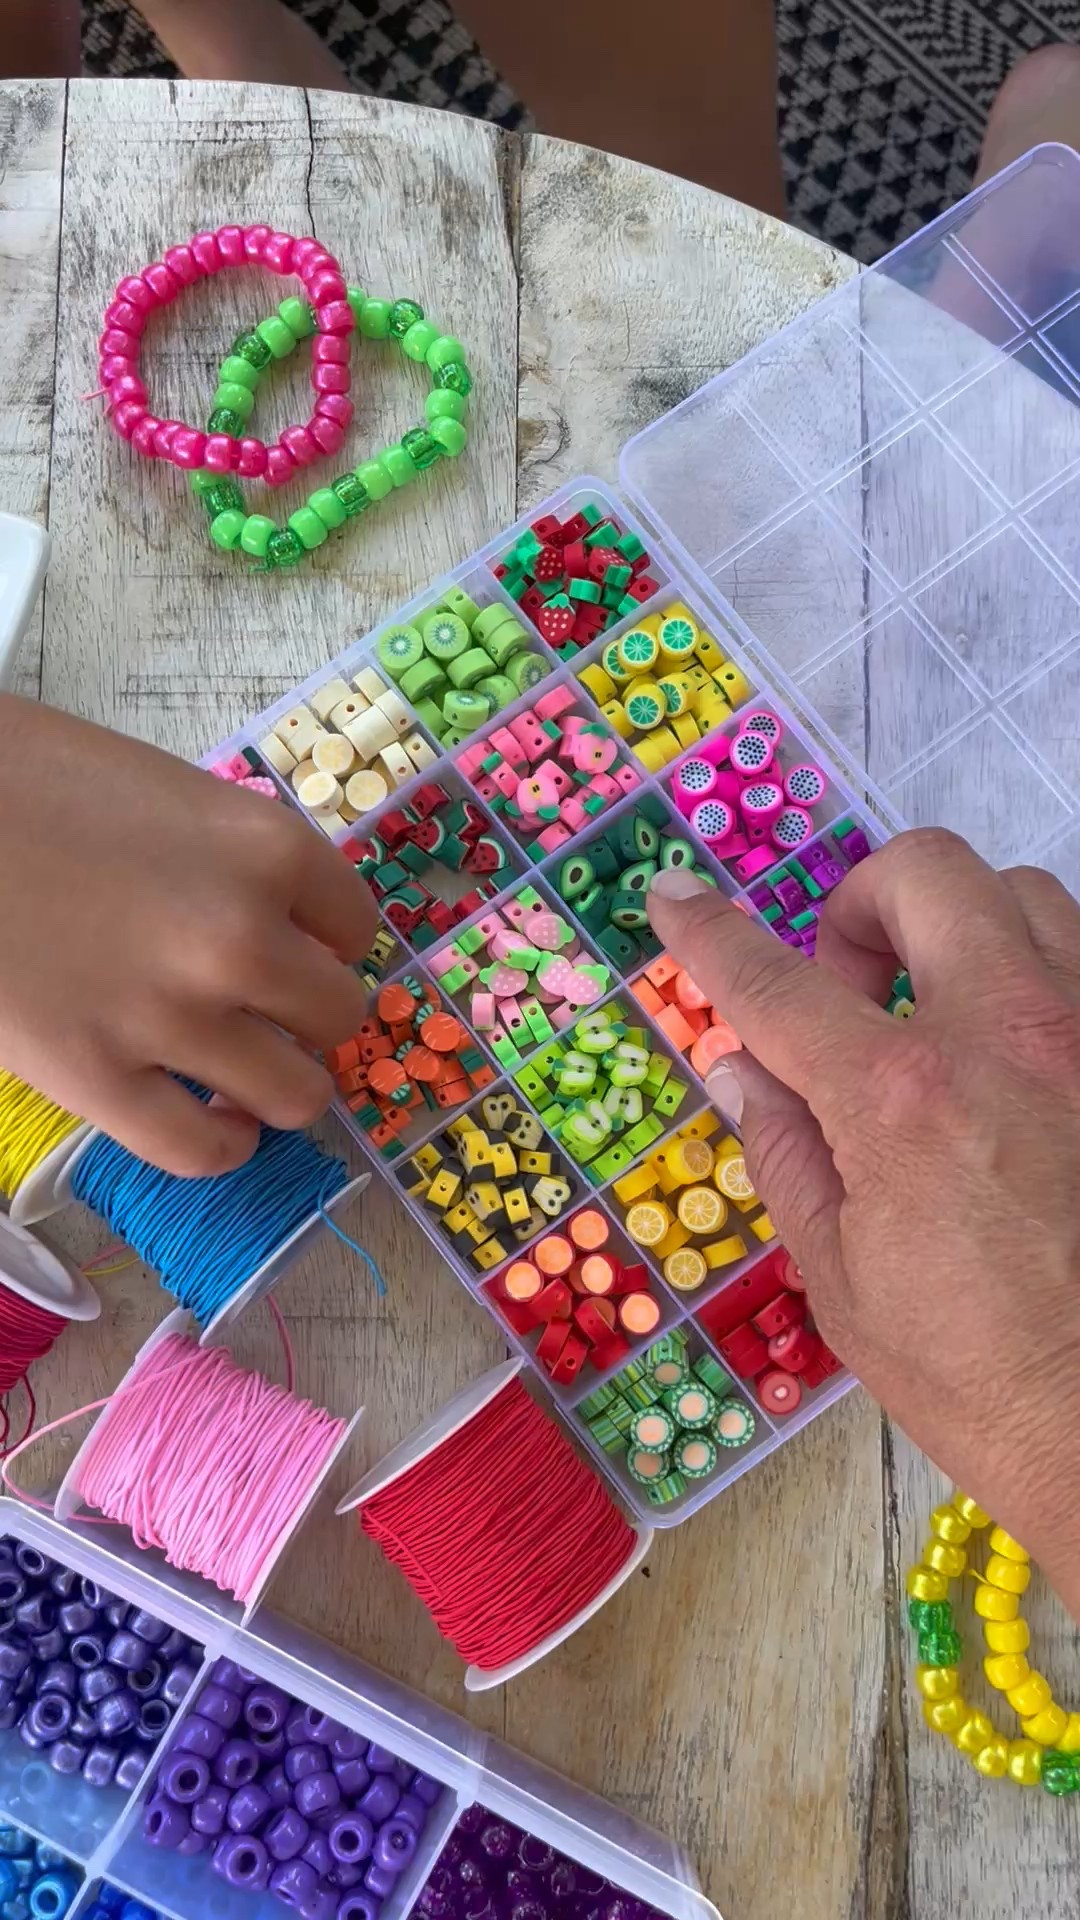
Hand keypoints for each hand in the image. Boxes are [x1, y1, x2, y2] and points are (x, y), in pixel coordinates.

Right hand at [0, 696, 374, 1175]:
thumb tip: (281, 922)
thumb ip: (236, 860)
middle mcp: (242, 939)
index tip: (298, 946)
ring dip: (281, 1087)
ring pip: (297, 1095)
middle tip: (265, 1008)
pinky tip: (214, 1121)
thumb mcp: (168, 792)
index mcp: (267, 848)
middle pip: (340, 1014)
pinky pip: (200, 1151)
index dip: (328, 942)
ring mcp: (173, 1019)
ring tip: (248, 1072)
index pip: (356, 926)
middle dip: (308, 1016)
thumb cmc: (34, 780)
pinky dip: (222, 1145)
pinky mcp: (98, 1082)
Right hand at [648, 830, 1079, 1614]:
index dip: (708, 931)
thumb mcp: (839, 1275)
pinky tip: (1012, 1059)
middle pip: (924, 872)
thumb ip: (784, 1147)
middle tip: (850, 994)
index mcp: (903, 1097)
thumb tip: (743, 1066)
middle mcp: (1009, 1033)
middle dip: (859, 907)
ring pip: (1023, 893)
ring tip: (940, 1016)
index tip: (673, 898)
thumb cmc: (970, 1372)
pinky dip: (1033, 977)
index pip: (776, 980)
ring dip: (958, 929)